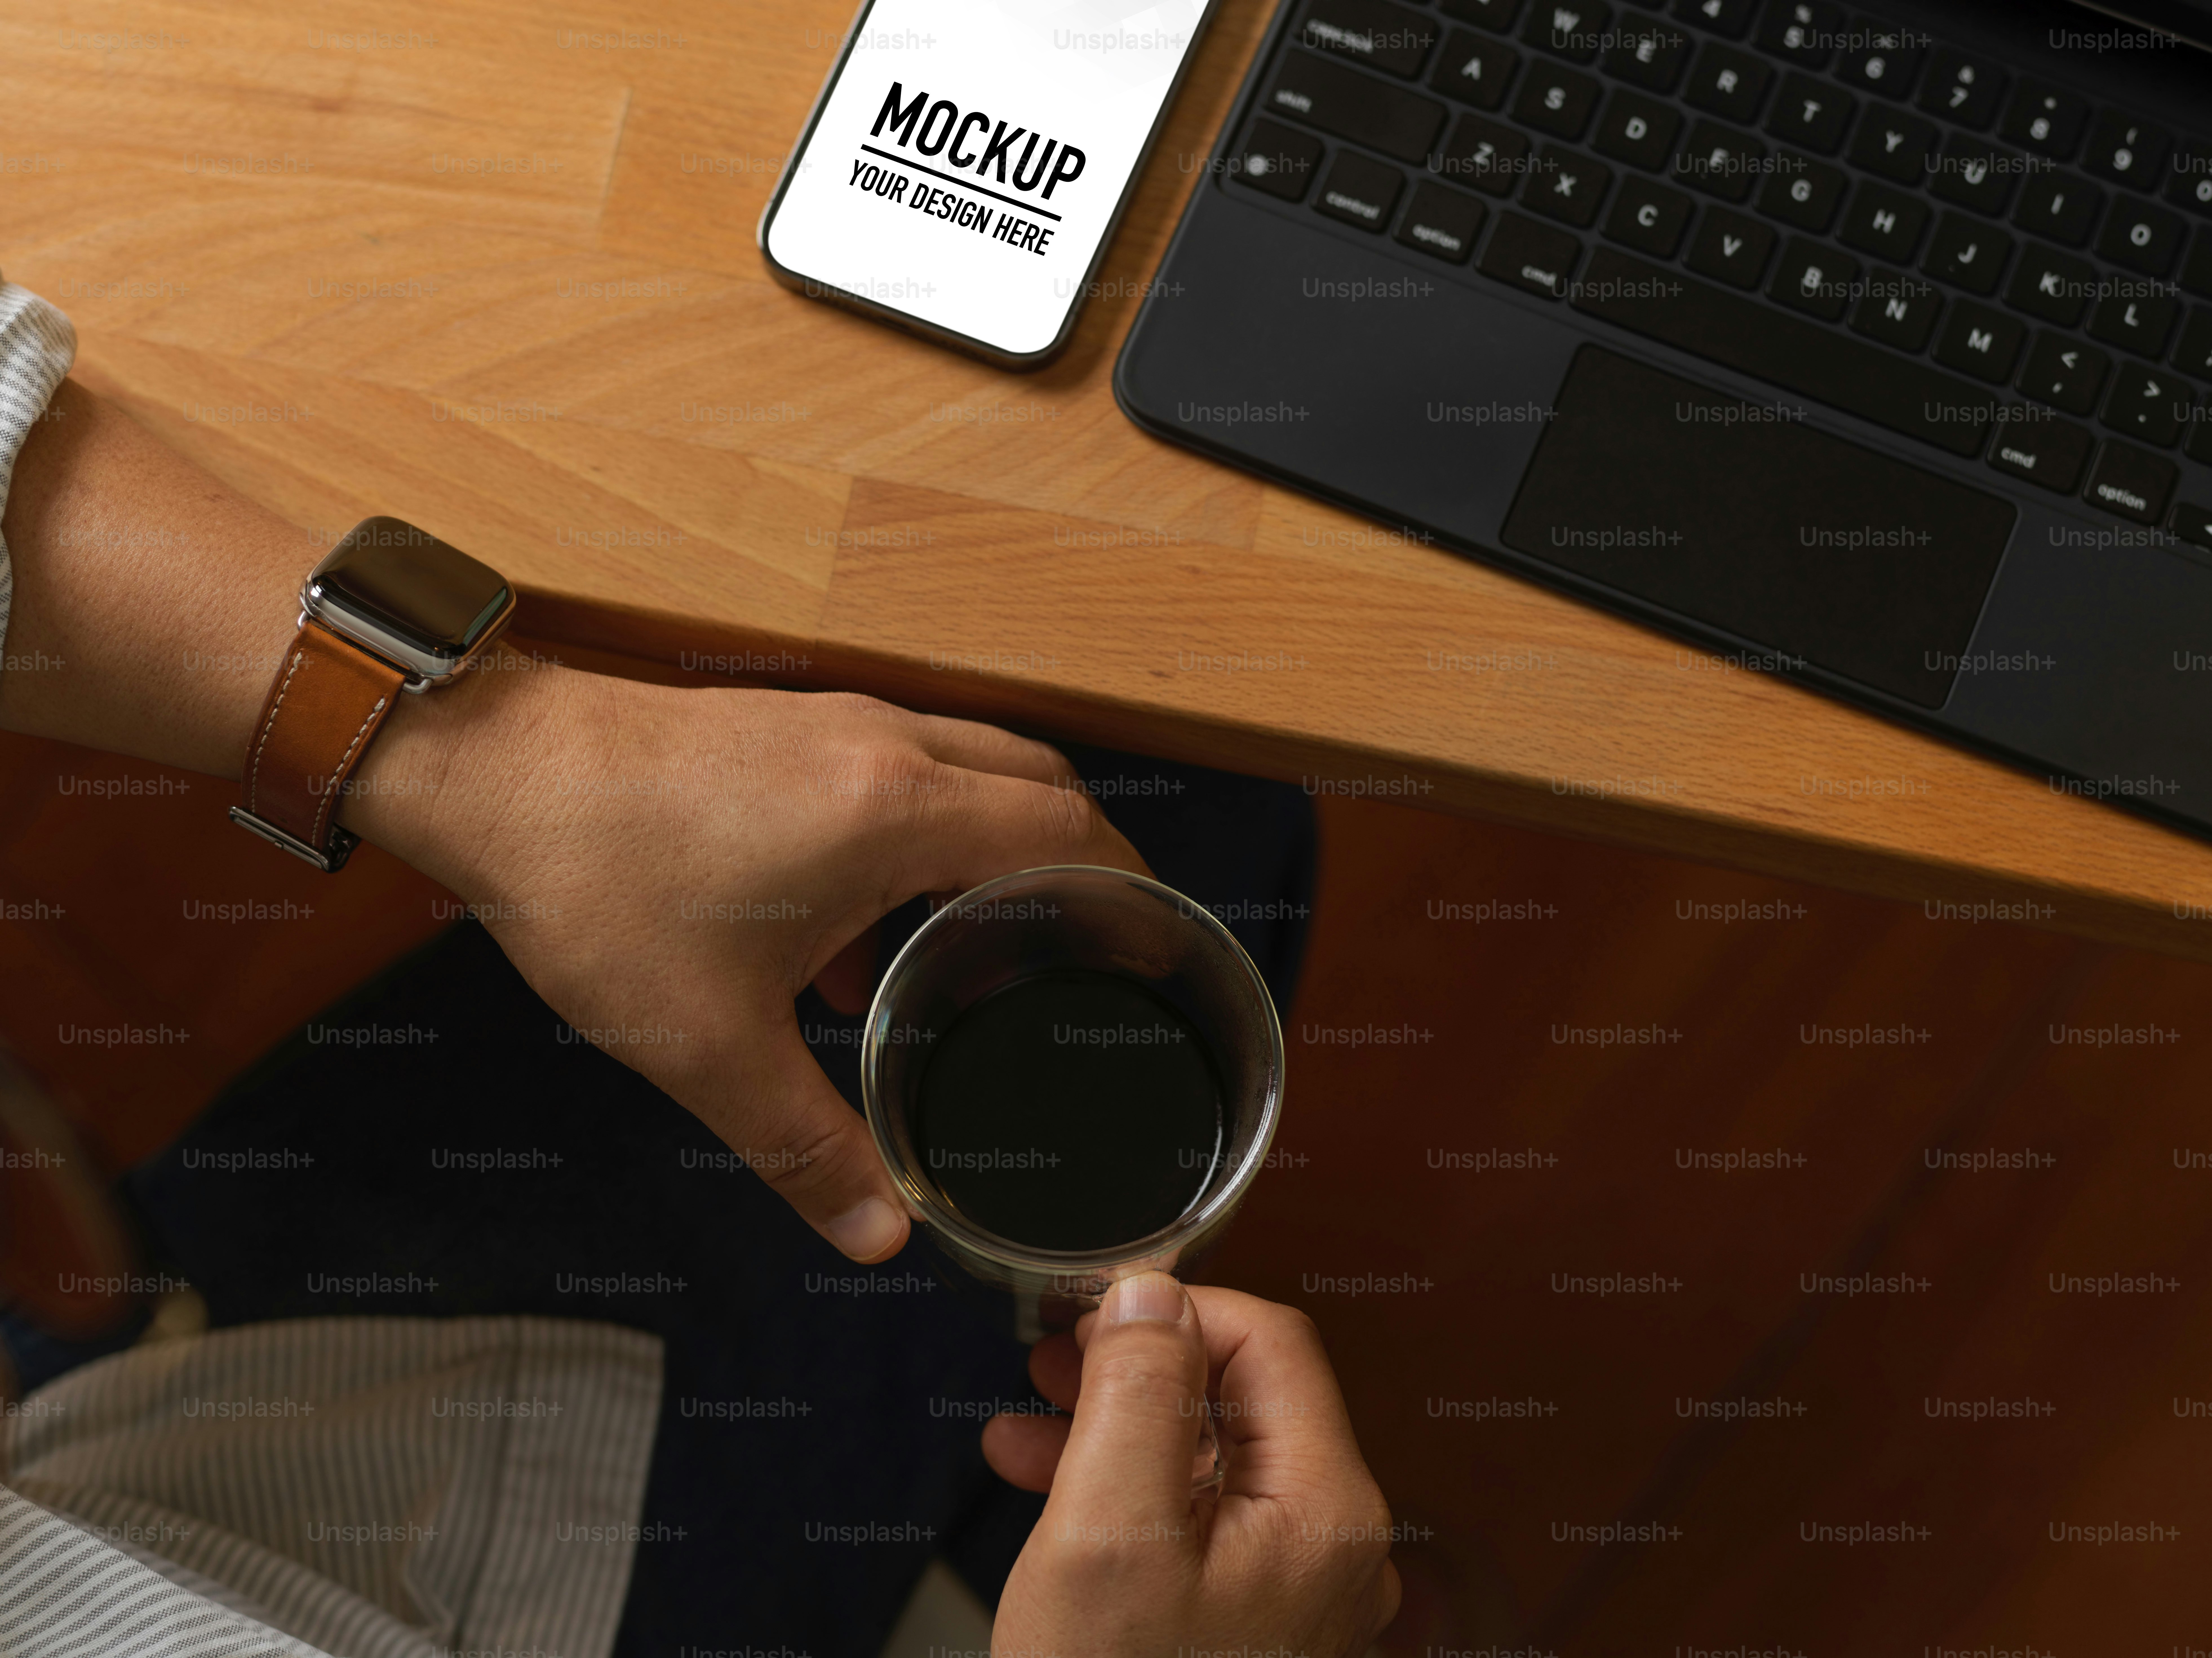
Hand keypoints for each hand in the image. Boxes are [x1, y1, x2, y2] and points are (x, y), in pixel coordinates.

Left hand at [349, 663, 1146, 1262]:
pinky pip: (892, 771)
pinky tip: (842, 937)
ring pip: (963, 769)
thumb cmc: (599, 887)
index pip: (1067, 828)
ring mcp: (834, 723)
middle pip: (1036, 783)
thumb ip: (803, 1143)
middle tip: (1082, 944)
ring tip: (958, 956)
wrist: (488, 772)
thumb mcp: (706, 1041)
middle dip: (1075, 861)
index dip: (1126, 883)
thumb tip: (876, 1232)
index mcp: (898, 813)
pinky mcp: (784, 726)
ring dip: (981, 850)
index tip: (1151, 940)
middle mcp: (886, 748)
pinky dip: (907, 839)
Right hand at [985, 1274, 1401, 1655]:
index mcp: (1322, 1510)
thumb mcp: (1106, 1531)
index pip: (1270, 1344)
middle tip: (1053, 1352)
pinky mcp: (1249, 1631)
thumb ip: (1136, 1396)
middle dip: (1138, 1366)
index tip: (1095, 1311)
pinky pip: (1199, 1528)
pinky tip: (1049, 1486)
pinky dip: (1125, 1495)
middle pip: (1244, 1399)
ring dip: (1117, 1427)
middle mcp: (1329, 1549)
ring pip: (1211, 1462)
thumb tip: (1151, 1293)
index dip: (1178, 1309)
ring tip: (1027, 1420)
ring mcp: (1294, 1596)